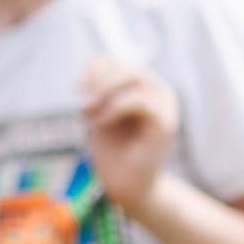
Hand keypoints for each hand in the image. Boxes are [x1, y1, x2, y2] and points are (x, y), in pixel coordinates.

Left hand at [81, 56, 177, 208]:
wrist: (124, 182)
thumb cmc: (111, 145)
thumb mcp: (98, 108)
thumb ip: (98, 85)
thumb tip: (93, 65)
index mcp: (143, 86)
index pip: (117, 62)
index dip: (95, 69)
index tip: (77, 87)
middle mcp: (159, 92)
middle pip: (126, 67)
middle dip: (98, 81)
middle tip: (81, 102)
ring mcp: (166, 107)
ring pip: (135, 79)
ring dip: (104, 93)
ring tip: (87, 114)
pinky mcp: (166, 124)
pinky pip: (140, 101)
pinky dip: (114, 108)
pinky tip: (100, 123)